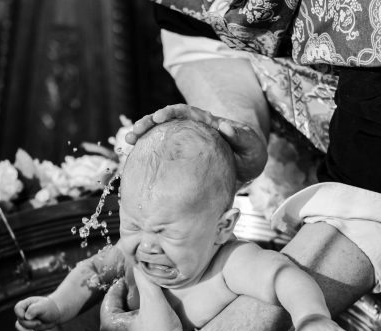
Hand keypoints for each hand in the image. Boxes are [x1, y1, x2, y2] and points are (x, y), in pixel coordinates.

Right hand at [13, 296, 61, 330]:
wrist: (55, 315)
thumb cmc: (49, 308)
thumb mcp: (43, 306)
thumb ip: (34, 309)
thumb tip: (26, 317)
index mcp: (26, 304)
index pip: (17, 308)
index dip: (19, 313)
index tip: (25, 317)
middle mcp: (23, 312)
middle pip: (20, 320)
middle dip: (30, 324)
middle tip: (39, 322)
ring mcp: (25, 321)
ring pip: (18, 328)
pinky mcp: (27, 328)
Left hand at [100, 268, 187, 330]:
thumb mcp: (154, 302)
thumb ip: (145, 280)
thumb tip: (138, 261)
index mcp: (108, 327)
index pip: (109, 299)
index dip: (121, 285)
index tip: (134, 277)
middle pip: (117, 310)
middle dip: (129, 298)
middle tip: (142, 287)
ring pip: (125, 322)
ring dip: (136, 311)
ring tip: (150, 301)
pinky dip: (140, 324)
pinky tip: (155, 318)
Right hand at [124, 104, 267, 180]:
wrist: (245, 168)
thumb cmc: (250, 156)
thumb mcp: (253, 147)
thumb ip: (243, 137)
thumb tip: (225, 127)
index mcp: (207, 124)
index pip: (186, 113)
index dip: (171, 113)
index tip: (160, 117)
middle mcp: (191, 129)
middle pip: (166, 120)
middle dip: (149, 122)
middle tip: (136, 129)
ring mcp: (183, 141)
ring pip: (160, 134)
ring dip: (142, 135)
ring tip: (127, 141)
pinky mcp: (179, 155)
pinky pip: (160, 151)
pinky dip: (146, 153)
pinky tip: (131, 159)